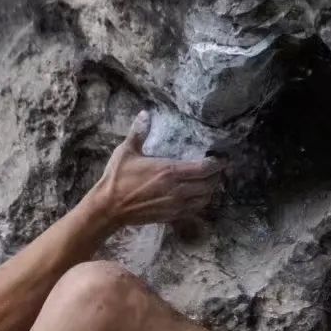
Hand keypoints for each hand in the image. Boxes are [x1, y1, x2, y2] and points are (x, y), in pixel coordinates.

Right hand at [93, 112, 222, 226]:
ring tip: (208, 183)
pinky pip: (194, 210)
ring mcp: (175, 205)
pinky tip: (196, 197)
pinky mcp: (170, 216)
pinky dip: (199, 203)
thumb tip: (145, 113)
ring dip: (209, 191)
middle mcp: (177, 190)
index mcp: (169, 171)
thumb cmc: (117, 178)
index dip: (217, 163)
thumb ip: (138, 133)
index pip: (204, 168)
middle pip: (209, 185)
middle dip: (216, 177)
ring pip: (204, 199)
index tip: (221, 158)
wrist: (108, 208)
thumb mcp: (126, 152)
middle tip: (215, 170)